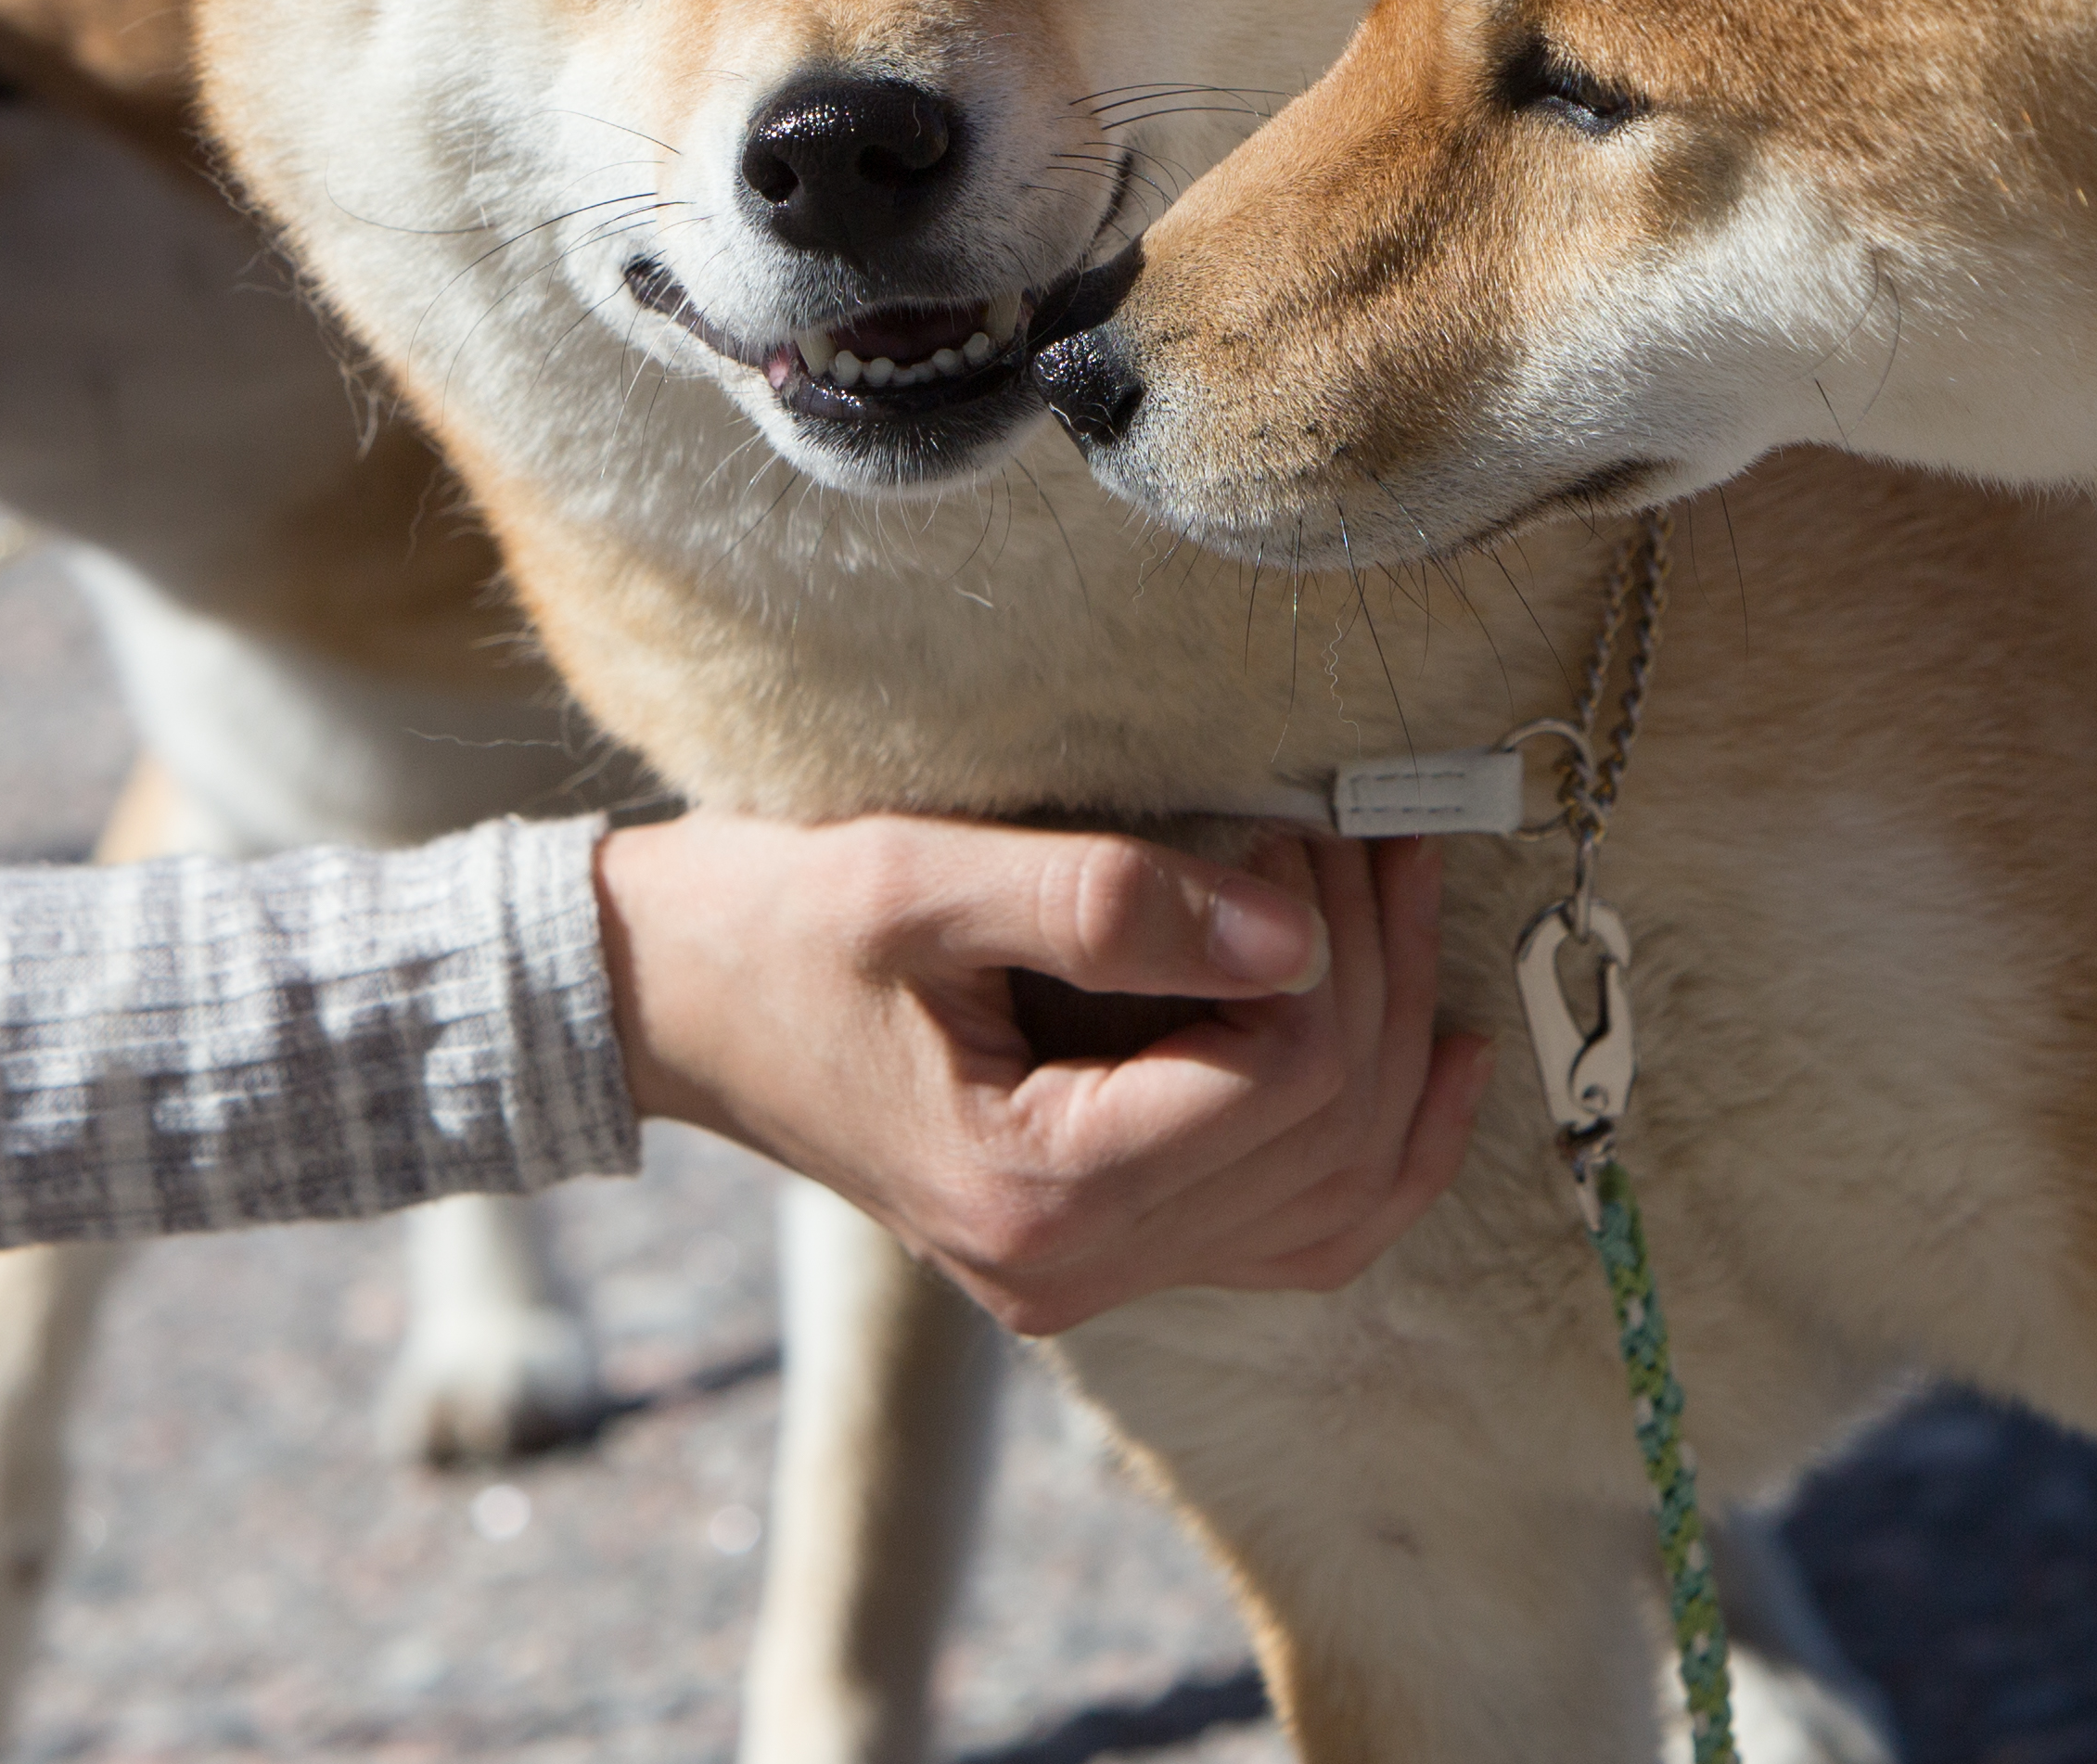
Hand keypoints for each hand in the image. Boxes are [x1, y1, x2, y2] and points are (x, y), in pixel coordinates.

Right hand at [597, 811, 1491, 1336]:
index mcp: (1033, 1191)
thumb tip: (1297, 927)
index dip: (1331, 938)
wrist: (665, 1000)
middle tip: (1375, 834)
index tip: (1300, 820)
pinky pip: (1289, 1232)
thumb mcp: (920, 878)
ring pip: (1334, 1200)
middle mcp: (1073, 1268)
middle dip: (1384, 971)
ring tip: (1401, 899)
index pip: (1285, 1078)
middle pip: (1328, 1137)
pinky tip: (1430, 1056)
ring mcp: (1088, 1276)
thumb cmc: (770, 923)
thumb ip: (1107, 901)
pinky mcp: (1095, 1246)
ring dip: (1395, 1047)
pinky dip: (1374, 1148)